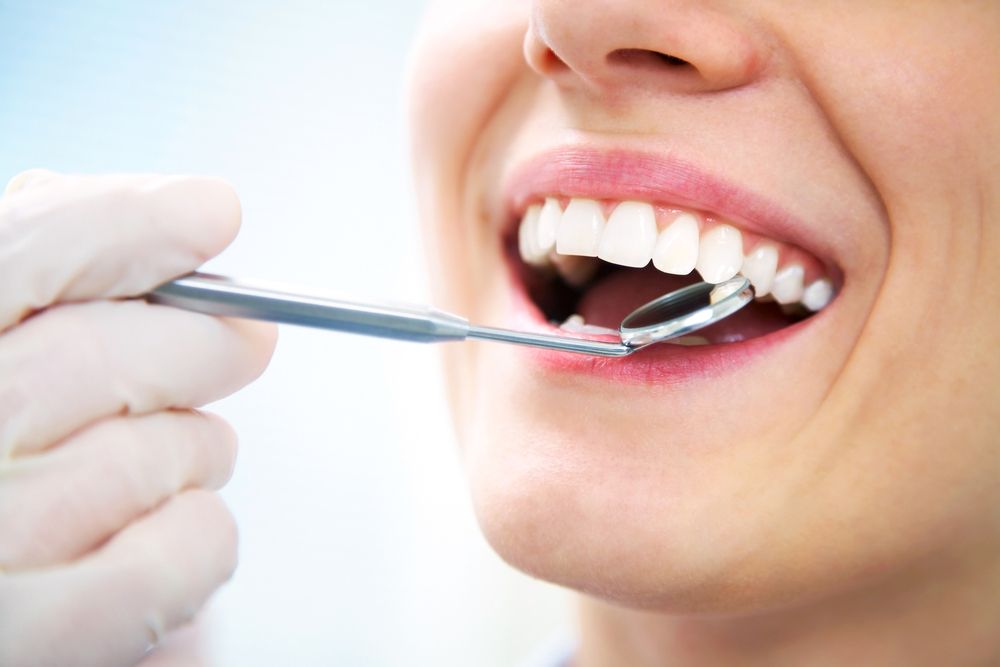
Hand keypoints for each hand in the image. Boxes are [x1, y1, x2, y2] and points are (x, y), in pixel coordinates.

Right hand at [0, 170, 276, 666]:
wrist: (15, 604)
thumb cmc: (27, 474)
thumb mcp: (14, 362)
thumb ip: (65, 290)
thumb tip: (200, 212)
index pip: (13, 260)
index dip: (120, 226)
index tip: (209, 212)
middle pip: (98, 357)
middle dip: (201, 344)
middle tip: (244, 343)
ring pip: (158, 454)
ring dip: (198, 452)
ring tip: (172, 463)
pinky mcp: (35, 640)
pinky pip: (181, 550)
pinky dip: (204, 536)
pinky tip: (179, 532)